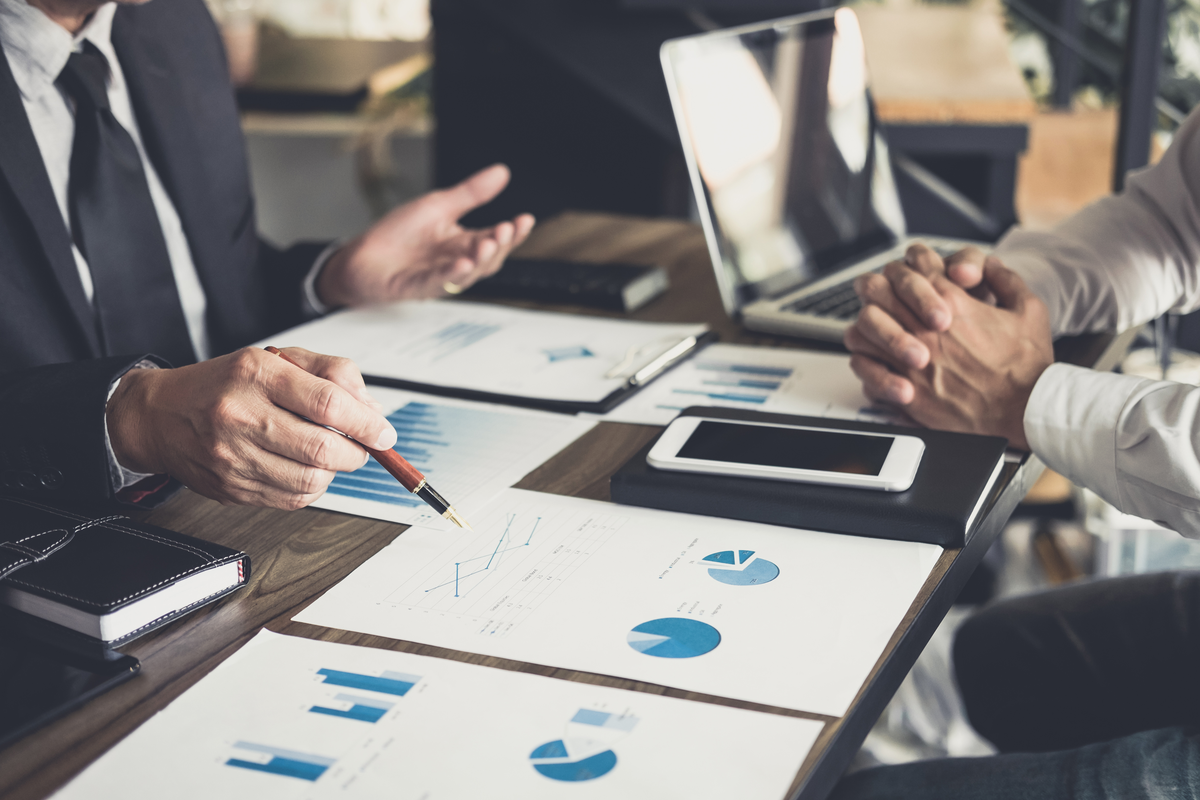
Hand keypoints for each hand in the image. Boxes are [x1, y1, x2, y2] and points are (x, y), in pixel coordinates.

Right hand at [105, 347, 396, 508]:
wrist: (159, 416)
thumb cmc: (223, 384)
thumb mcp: (276, 359)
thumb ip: (330, 373)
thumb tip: (371, 409)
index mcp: (256, 374)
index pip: (328, 403)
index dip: (367, 423)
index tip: (384, 433)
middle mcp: (241, 415)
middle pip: (323, 447)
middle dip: (358, 452)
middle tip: (363, 447)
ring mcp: (234, 456)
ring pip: (311, 479)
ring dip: (335, 471)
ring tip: (330, 455)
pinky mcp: (232, 488)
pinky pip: (292, 499)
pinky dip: (312, 488)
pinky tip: (305, 468)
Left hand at [316, 164, 535, 306]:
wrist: (362, 256)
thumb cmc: (398, 234)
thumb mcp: (438, 206)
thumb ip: (471, 194)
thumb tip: (502, 172)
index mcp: (463, 242)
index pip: (495, 239)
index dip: (512, 233)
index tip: (525, 220)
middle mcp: (457, 262)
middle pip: (489, 259)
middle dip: (500, 245)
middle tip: (504, 230)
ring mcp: (440, 277)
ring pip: (470, 274)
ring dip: (481, 260)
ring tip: (488, 243)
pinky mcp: (419, 287)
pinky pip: (440, 282)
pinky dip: (452, 274)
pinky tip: (462, 264)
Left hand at [845, 262, 1052, 448]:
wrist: (1024, 413)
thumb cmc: (1026, 366)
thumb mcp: (1028, 310)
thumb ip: (1004, 280)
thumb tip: (990, 265)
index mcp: (952, 303)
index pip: (912, 265)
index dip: (909, 262)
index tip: (912, 269)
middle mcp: (924, 330)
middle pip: (877, 292)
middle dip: (877, 286)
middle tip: (880, 291)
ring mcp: (910, 362)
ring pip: (862, 329)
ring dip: (866, 324)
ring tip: (875, 327)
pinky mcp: (905, 392)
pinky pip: (865, 369)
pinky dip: (865, 361)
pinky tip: (876, 360)